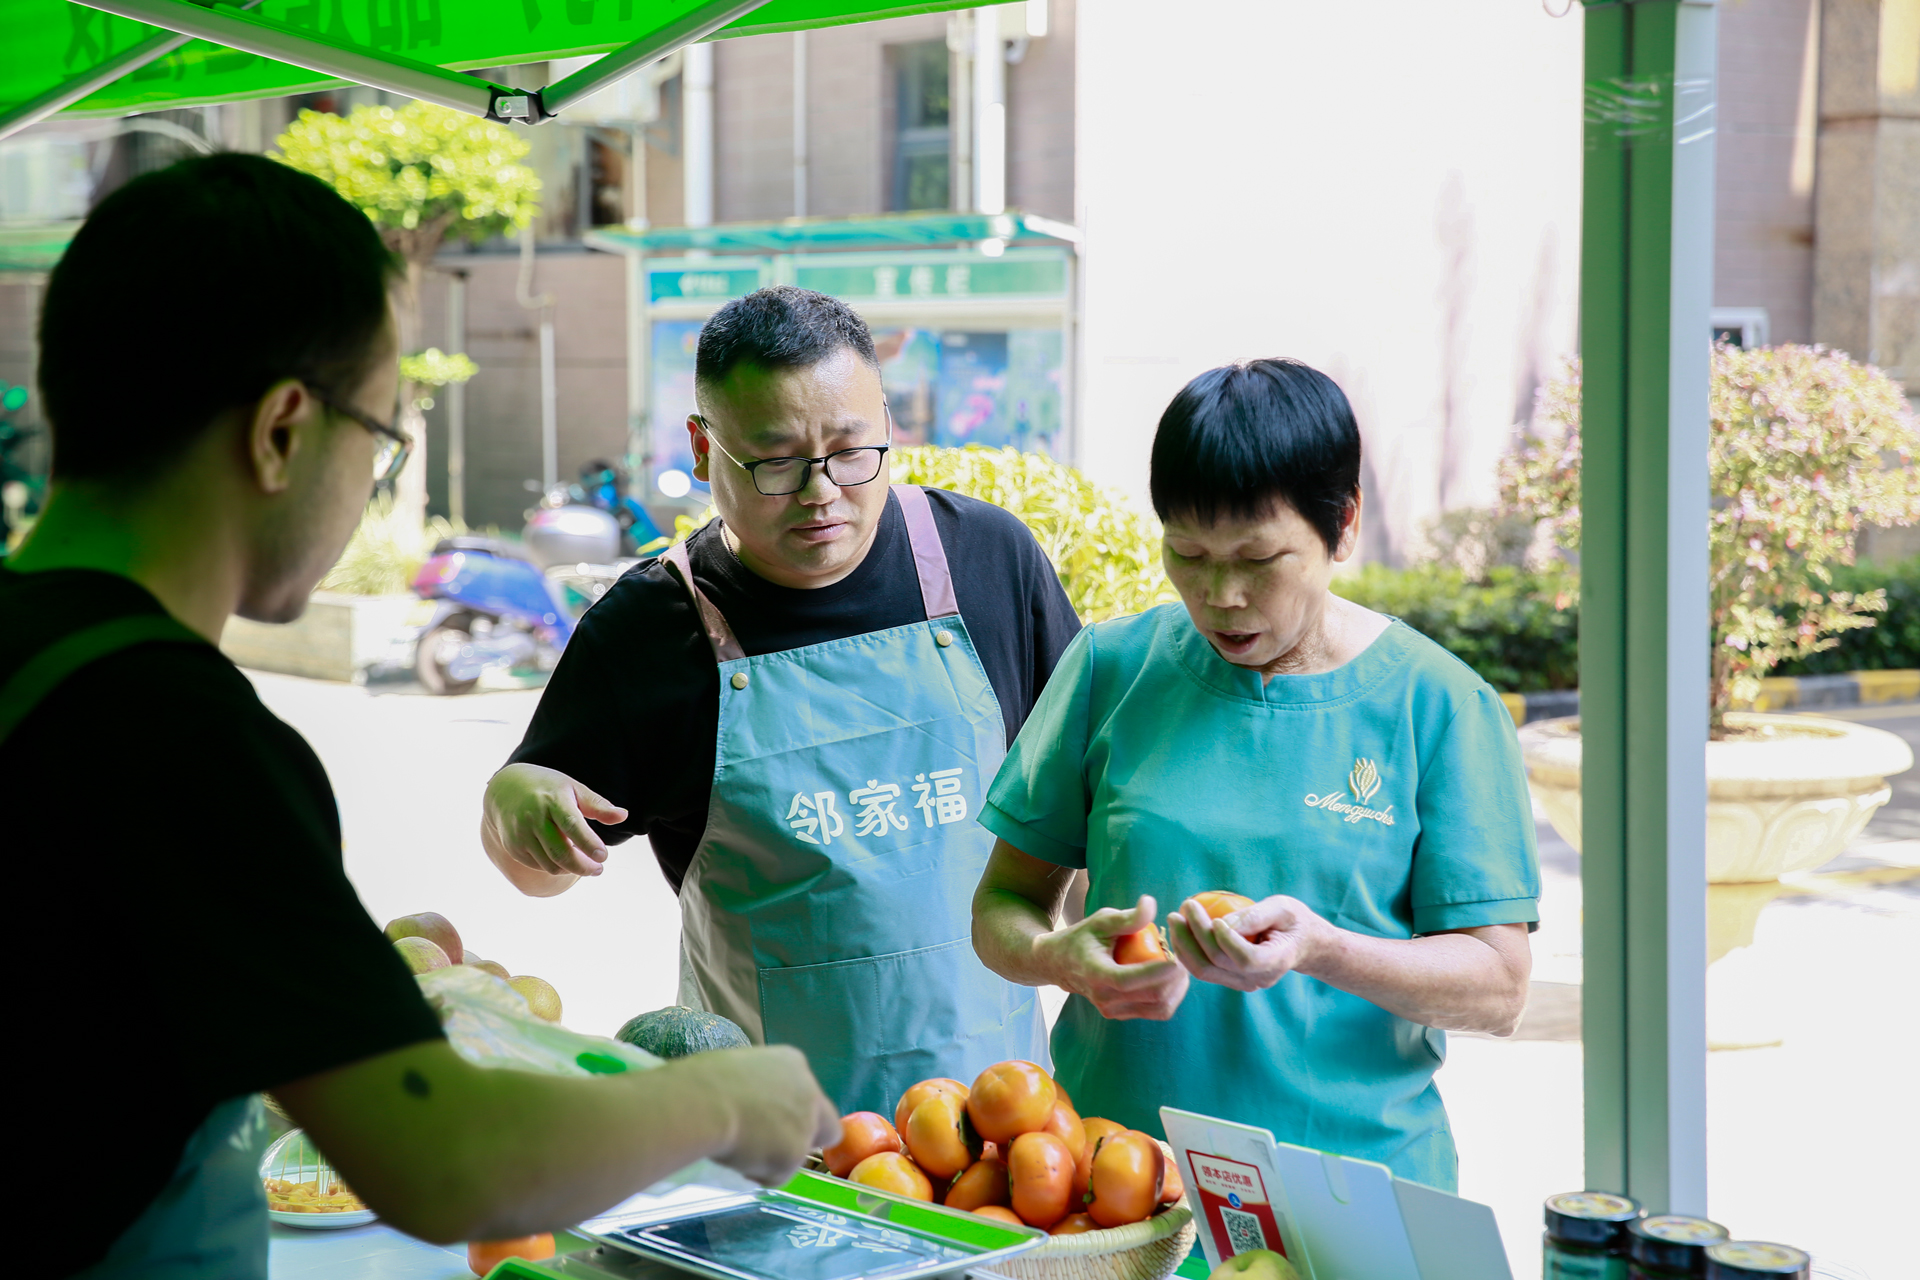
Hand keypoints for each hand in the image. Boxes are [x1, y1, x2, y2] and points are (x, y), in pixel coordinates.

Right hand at [482, 763, 627, 878]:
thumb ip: (597, 805)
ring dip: (571, 869)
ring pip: (551, 864)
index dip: (588, 843)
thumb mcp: (573, 788)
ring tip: (586, 864)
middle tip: (598, 869)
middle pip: (561, 852)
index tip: (604, 856)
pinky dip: (555, 866)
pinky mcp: (513, 847)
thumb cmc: (548, 788)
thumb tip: (623, 816)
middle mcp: (533, 818)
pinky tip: (564, 858)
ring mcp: (521, 834)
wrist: (506, 789)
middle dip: (583, 866)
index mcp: (552, 800)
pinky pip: (539, 865)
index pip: (572, 825)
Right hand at [688, 1046, 844, 1184]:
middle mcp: (809, 1093)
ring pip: (797, 1155)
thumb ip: (759, 1088)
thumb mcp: (740, 1072)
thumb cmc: (705, 1081)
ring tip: (737, 1150)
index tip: (772, 1119)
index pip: (808, 1093)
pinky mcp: (794, 1156)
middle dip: (805, 1140)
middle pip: (826, 1127)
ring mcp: (805, 1126)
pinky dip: (760, 1173)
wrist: (703, 1102)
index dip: (792, 1110)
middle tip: (773, 1148)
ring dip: (773, 1158)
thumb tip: (749, 1103)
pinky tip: (737, 1158)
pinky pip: (777, 1174)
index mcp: (793, 1064)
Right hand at [1032, 895, 1189, 1020]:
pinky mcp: (1121, 1015)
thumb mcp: (1101, 921)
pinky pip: (1156, 1011)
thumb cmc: (1083, 937)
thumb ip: (1127, 917)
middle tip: (1183, 953)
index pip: (1131, 980)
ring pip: (1160, 1007)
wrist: (1058, 964)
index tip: (1178, 954)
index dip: (1159, 970)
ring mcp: (1113, 1010)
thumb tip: (1151, 904)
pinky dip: (1171, 994)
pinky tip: (1171, 975)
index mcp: (1096, 974)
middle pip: (1153, 996)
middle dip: (1176, 976)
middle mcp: (1104, 998)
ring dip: (1177, 987)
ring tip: (1179, 964)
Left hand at [1167, 894, 1331, 992]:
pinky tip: (1181, 930)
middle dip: (1195, 935)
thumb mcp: (1283, 908)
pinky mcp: (1230, 979)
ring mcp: (1243, 983)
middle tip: (1182, 909)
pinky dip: (1188, 950)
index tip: (1215, 918)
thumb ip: (1255, 915)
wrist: (1300, 943)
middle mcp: (1258, 978)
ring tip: (1175, 919)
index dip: (1227, 940)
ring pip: (1205, 970)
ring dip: (1185, 944)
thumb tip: (1221, 922)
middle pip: (1218, 963)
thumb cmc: (1292, 921)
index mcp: (1276, 961)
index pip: (1246, 959)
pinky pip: (1204, 969)